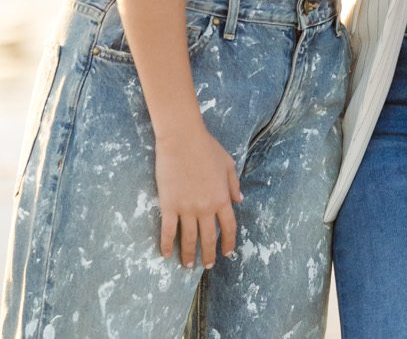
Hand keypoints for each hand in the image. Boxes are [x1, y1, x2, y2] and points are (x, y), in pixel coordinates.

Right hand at [154, 123, 242, 268]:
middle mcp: (206, 208)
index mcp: (222, 198)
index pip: (229, 227)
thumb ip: (233, 184)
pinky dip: (167, 245)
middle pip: (209, 238)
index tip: (226, 254)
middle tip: (206, 266)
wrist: (182, 139)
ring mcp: (187, 208)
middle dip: (208, 254)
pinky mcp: (169, 206)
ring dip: (188, 254)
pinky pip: (168, 231)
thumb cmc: (206, 148)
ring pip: (188, 239)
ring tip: (187, 265)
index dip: (228, 243)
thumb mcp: (228, 165)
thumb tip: (240, 200)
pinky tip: (166, 254)